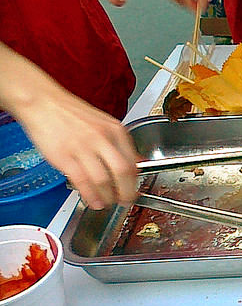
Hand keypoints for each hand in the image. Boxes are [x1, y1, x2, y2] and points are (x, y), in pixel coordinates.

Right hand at [0, 47, 138, 208]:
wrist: (43, 102)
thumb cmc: (71, 114)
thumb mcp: (104, 123)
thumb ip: (119, 143)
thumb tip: (135, 162)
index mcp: (116, 130)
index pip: (133, 161)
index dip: (135, 182)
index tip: (134, 191)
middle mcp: (102, 138)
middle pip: (123, 172)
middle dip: (126, 193)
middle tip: (125, 201)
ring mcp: (83, 147)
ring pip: (103, 180)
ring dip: (107, 197)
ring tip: (106, 203)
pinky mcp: (64, 156)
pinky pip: (82, 182)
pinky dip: (90, 195)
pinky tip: (93, 201)